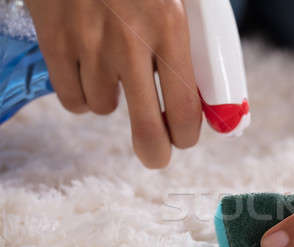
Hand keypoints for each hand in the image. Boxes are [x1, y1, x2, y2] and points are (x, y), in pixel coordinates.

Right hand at [25, 0, 201, 167]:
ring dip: (113, 100)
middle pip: (147, 126)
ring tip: (115, 74)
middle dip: (155, 151)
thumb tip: (211, 97)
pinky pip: (71, 98)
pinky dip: (80, 95)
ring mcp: (88, 43)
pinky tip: (88, 74)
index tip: (184, 139)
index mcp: (171, 27)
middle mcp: (130, 41)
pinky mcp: (54, 40)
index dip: (187, 134)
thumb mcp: (180, 0)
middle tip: (156, 155)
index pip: (186, 107)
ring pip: (103, 108)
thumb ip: (195, 44)